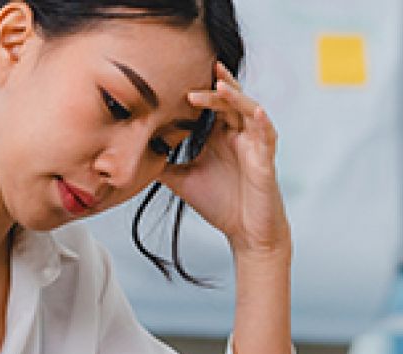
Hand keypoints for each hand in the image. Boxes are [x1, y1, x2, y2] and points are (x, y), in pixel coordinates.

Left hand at [161, 62, 289, 258]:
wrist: (245, 232)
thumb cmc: (220, 204)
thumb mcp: (182, 179)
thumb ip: (163, 163)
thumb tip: (135, 153)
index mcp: (220, 136)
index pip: (211, 104)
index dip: (199, 90)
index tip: (177, 78)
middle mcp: (238, 135)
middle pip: (229, 101)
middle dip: (215, 86)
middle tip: (199, 71)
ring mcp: (254, 145)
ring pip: (248, 110)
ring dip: (235, 97)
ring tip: (220, 85)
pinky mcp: (266, 160)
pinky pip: (267, 136)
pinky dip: (262, 122)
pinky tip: (255, 112)